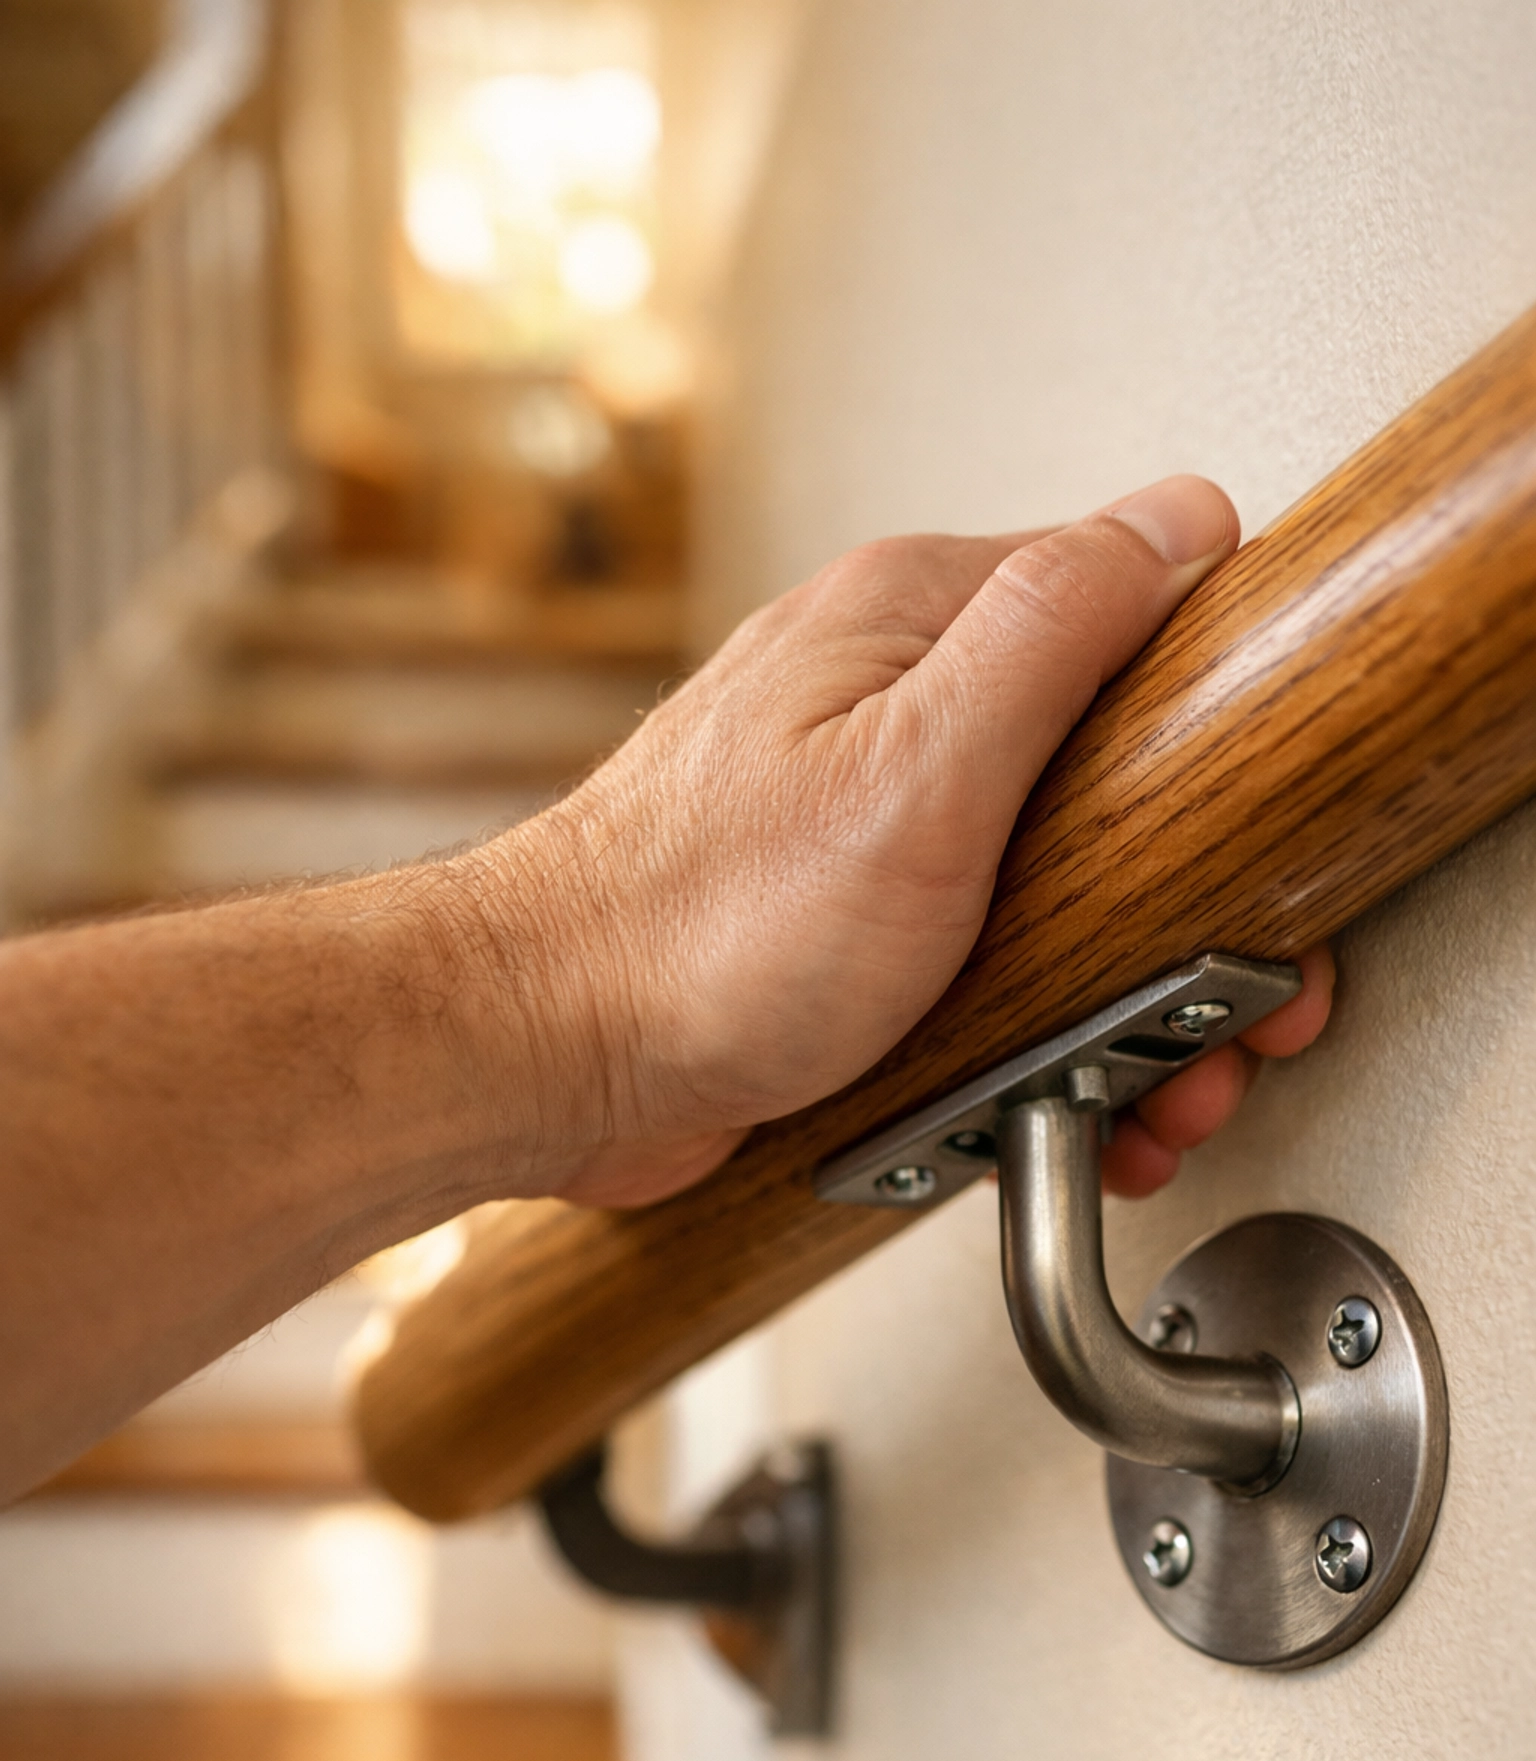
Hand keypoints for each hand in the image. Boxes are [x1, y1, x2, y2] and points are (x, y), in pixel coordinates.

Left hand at [473, 475, 1332, 1204]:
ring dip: (1118, 994)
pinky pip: (986, 952)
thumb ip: (1050, 633)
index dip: (1224, 736)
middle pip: (1111, 773)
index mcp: (911, 624)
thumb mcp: (914, 771)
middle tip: (1205, 1020)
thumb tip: (1176, 521)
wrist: (548, 1063)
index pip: (1136, 615)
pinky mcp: (848, 913)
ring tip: (1132, 1086)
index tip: (1253, 864)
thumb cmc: (696, 934)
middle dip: (1180, 910)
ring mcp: (867, 811)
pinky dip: (1033, 1025)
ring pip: (1057, 879)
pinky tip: (1037, 1086)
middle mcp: (886, 700)